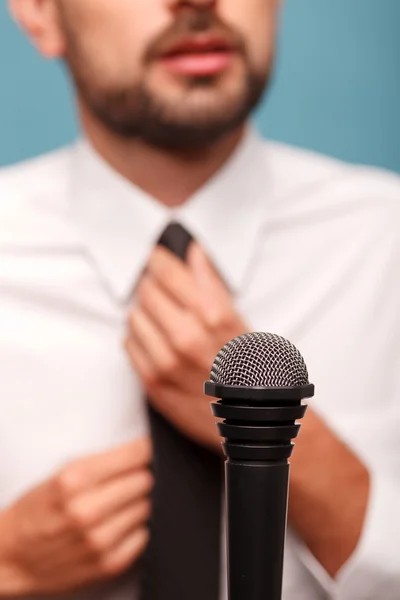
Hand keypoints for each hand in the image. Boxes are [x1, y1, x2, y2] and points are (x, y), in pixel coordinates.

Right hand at [0, 438, 152, 595]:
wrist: (13, 555)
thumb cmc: (41, 508)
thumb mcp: (63, 472)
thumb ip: (104, 462)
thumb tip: (145, 452)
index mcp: (74, 479)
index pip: (135, 455)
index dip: (144, 450)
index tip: (144, 450)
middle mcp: (86, 510)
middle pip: (145, 480)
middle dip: (141, 476)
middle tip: (129, 478)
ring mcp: (98, 540)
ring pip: (147, 507)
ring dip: (138, 502)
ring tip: (119, 503)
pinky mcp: (108, 564)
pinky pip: (144, 536)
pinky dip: (136, 528)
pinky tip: (118, 524)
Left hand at [126, 243, 247, 450]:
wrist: (251, 422)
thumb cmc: (250, 370)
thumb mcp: (239, 321)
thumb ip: (211, 284)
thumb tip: (194, 252)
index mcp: (212, 316)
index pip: (168, 273)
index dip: (158, 260)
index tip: (155, 258)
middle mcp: (187, 337)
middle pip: (146, 292)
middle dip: (151, 285)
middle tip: (160, 288)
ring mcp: (167, 362)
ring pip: (134, 317)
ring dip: (144, 312)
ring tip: (161, 319)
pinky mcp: (153, 384)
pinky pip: (129, 344)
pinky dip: (139, 337)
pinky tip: (156, 340)